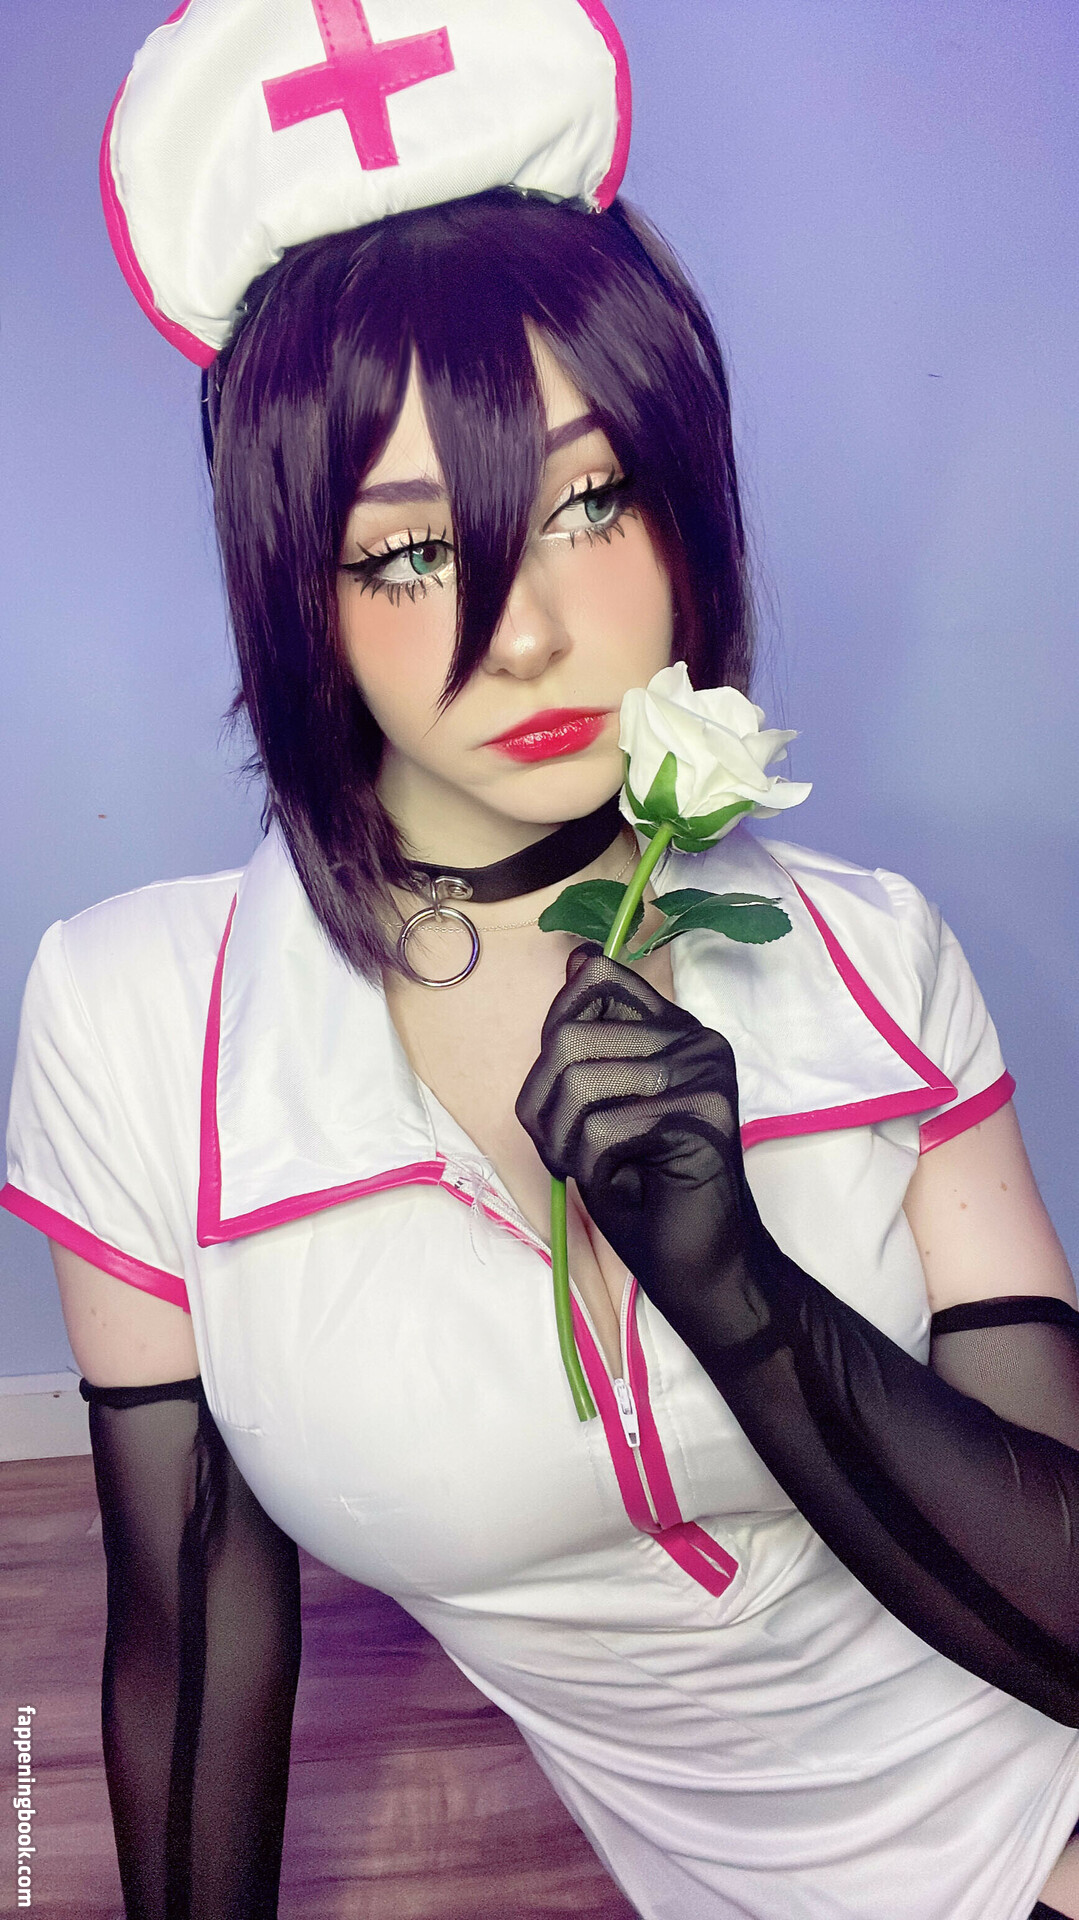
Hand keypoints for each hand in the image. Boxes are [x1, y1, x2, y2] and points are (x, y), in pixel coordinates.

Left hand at [515, 943, 769, 1342]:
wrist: (700, 1265)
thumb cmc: (640, 1190)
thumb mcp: (592, 1106)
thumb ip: (582, 1041)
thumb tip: (576, 956)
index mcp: (672, 1028)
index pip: (595, 976)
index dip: (556, 1030)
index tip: (566, 1088)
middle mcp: (696, 1037)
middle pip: (568, 1037)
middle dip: (547, 1106)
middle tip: (579, 1151)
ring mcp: (704, 1071)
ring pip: (578, 1083)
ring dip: (568, 1144)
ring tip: (604, 1170)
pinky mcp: (702, 1113)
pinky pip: (600, 1130)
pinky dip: (593, 1171)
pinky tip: (629, 1185)